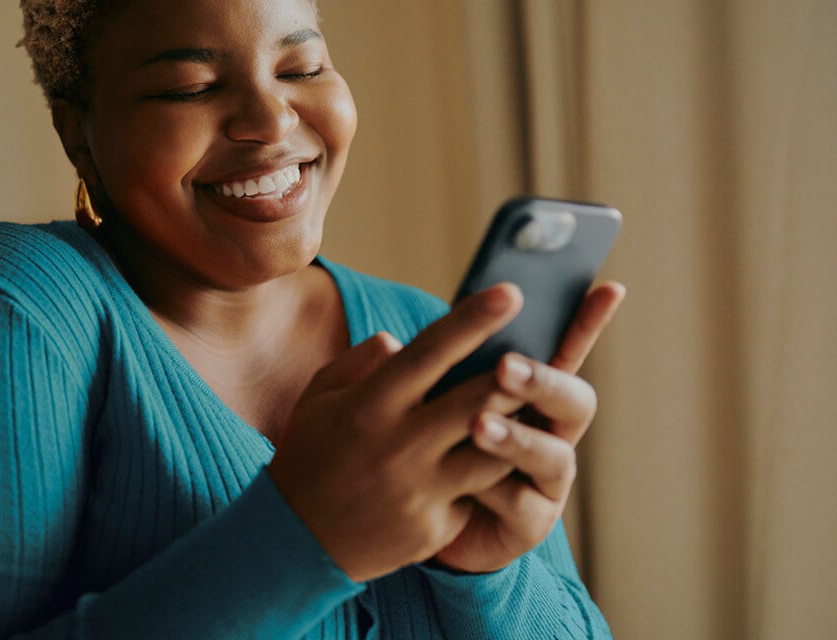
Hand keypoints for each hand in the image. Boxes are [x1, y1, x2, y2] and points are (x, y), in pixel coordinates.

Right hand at [267, 284, 530, 582]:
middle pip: (478, 400)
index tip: (511, 293)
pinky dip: (486, 475)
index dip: (475, 319)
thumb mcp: (319, 398)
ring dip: (516, 427)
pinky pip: (475, 493)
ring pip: (495, 451)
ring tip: (530, 409)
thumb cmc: (308, 457)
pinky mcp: (434, 526)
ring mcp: (421, 488)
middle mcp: (400, 444)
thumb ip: (361, 362)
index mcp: (372, 403)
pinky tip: (493, 462)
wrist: (295, 543)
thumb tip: (401, 342)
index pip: (432, 351)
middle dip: (518, 374)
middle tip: (540, 352)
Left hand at [432, 281, 625, 572]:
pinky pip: (521, 505)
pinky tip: (463, 486)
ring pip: (554, 455)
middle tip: (505, 366)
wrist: (414, 516)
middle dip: (543, 381)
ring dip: (517, 437)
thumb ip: (441, 365)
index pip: (565, 349)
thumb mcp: (435, 397)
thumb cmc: (432, 444)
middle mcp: (551, 432)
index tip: (608, 287)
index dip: (588, 321)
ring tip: (477, 426)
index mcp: (531, 393)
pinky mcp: (530, 523)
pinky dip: (493, 491)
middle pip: (575, 401)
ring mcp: (546, 480)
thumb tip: (413, 330)